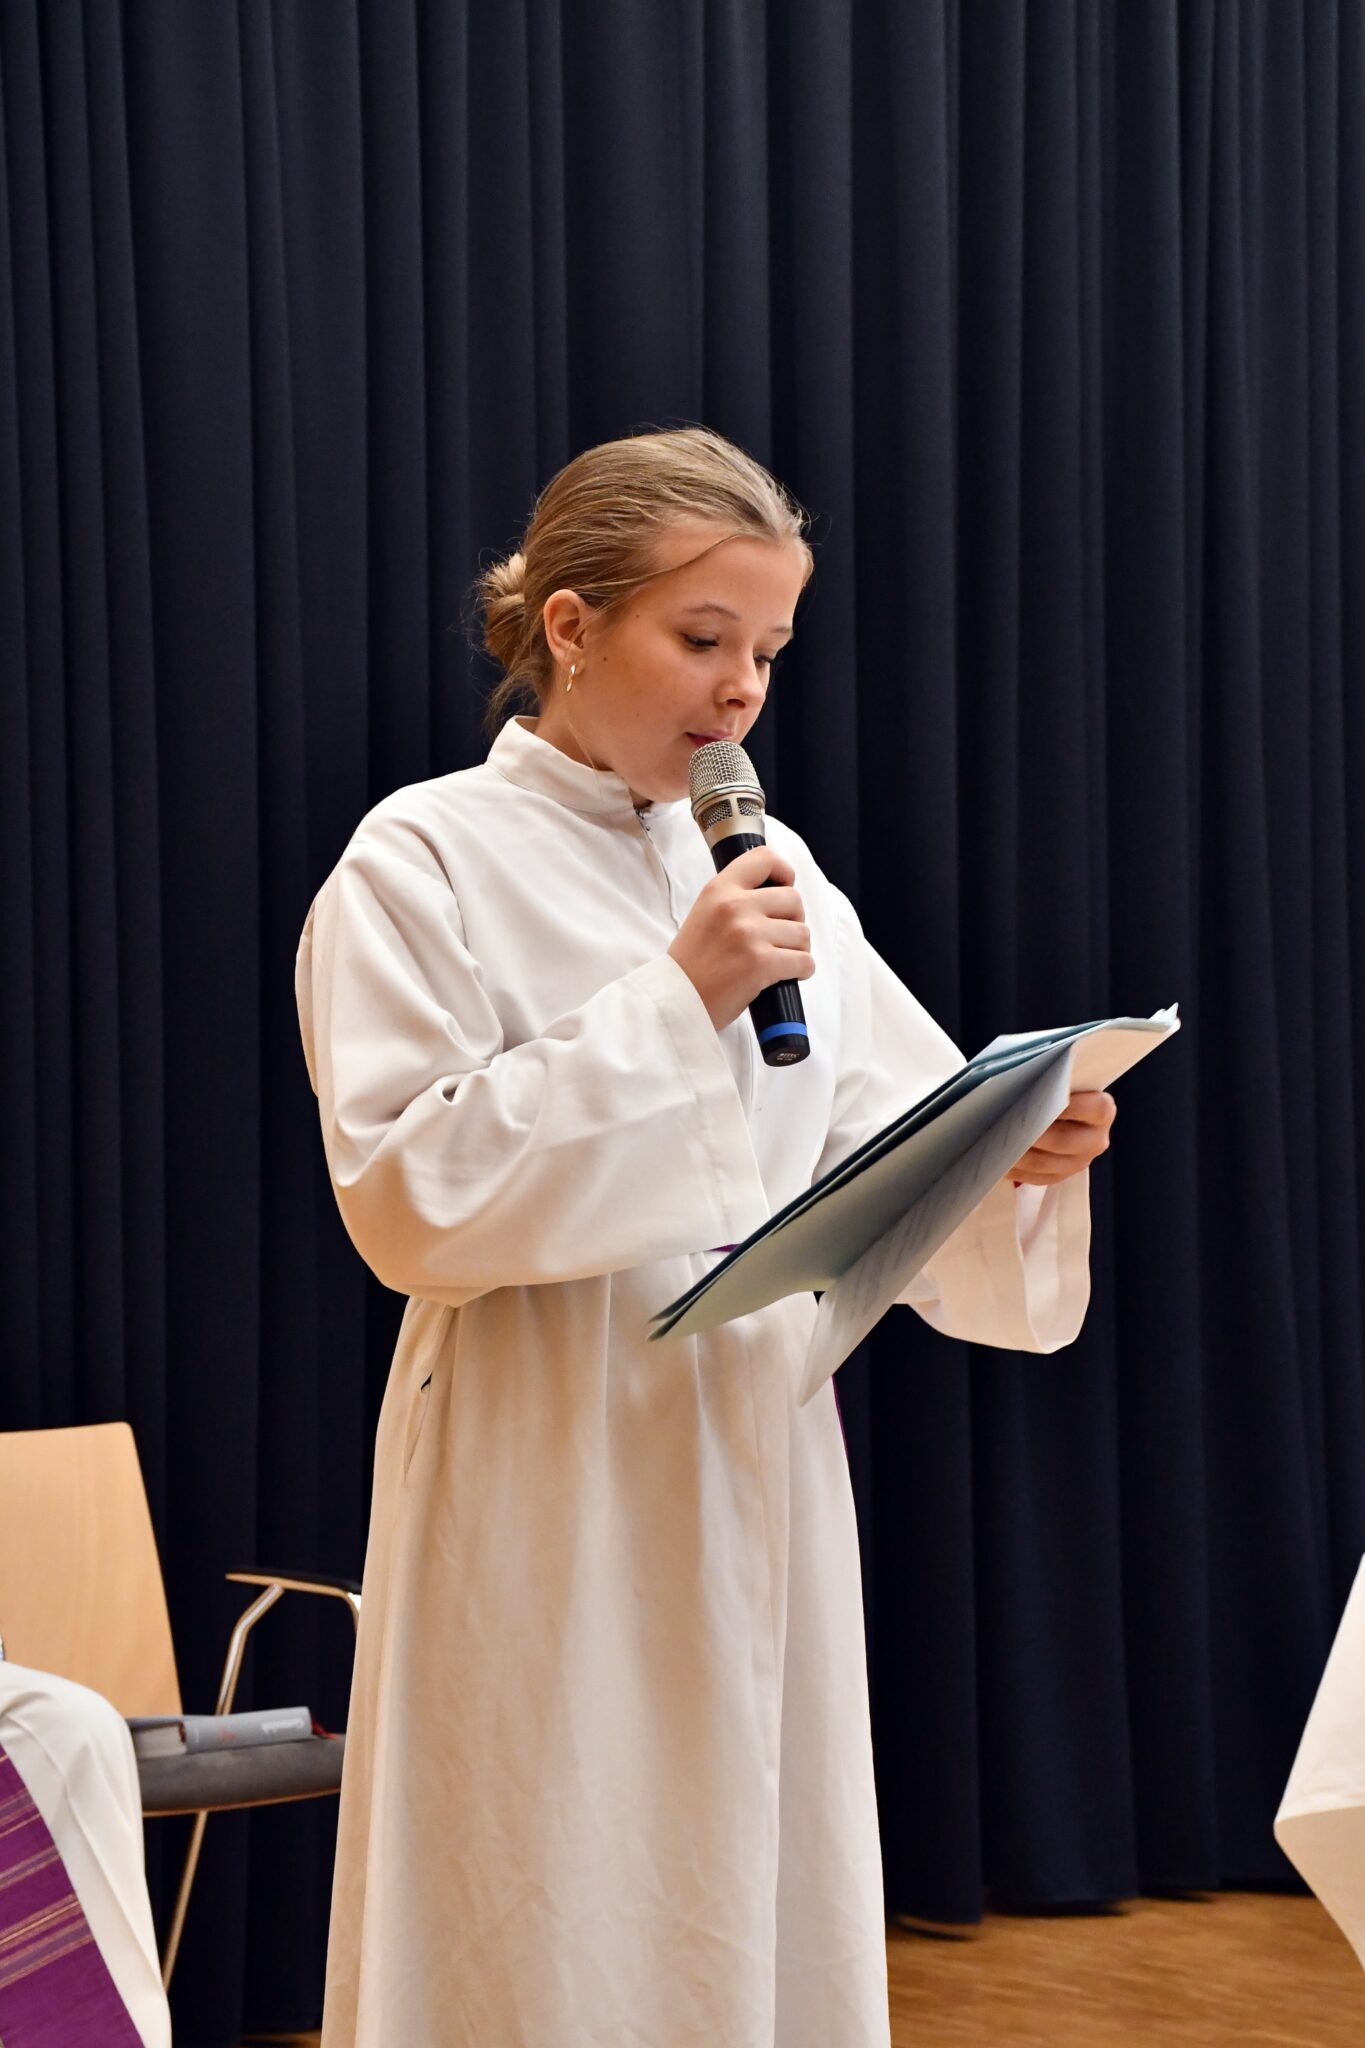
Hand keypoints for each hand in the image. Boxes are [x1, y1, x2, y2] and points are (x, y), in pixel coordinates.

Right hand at [668, 845, 814, 1031]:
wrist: (676, 1001)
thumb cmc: (692, 964)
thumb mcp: (705, 914)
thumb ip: (734, 898)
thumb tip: (778, 893)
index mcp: (719, 889)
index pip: (765, 858)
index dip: (784, 873)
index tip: (785, 887)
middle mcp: (734, 906)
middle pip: (794, 900)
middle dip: (794, 921)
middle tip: (780, 937)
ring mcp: (749, 933)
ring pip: (802, 933)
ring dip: (798, 949)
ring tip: (779, 960)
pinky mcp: (761, 962)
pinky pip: (804, 962)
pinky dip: (801, 971)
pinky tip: (785, 976)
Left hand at [1005, 1088, 1115, 1185]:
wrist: (1060, 1111)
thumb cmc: (1057, 1087)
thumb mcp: (1062, 1079)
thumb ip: (1052, 1079)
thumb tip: (1023, 1082)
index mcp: (1103, 1111)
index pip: (1094, 1108)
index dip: (1067, 1105)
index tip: (1039, 1097)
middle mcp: (1096, 1140)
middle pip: (1062, 1140)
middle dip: (1030, 1132)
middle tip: (1004, 1122)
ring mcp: (1079, 1162)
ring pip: (1044, 1163)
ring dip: (1017, 1154)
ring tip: (994, 1141)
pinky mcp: (1061, 1176)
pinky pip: (1036, 1177)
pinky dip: (1016, 1169)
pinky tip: (998, 1158)